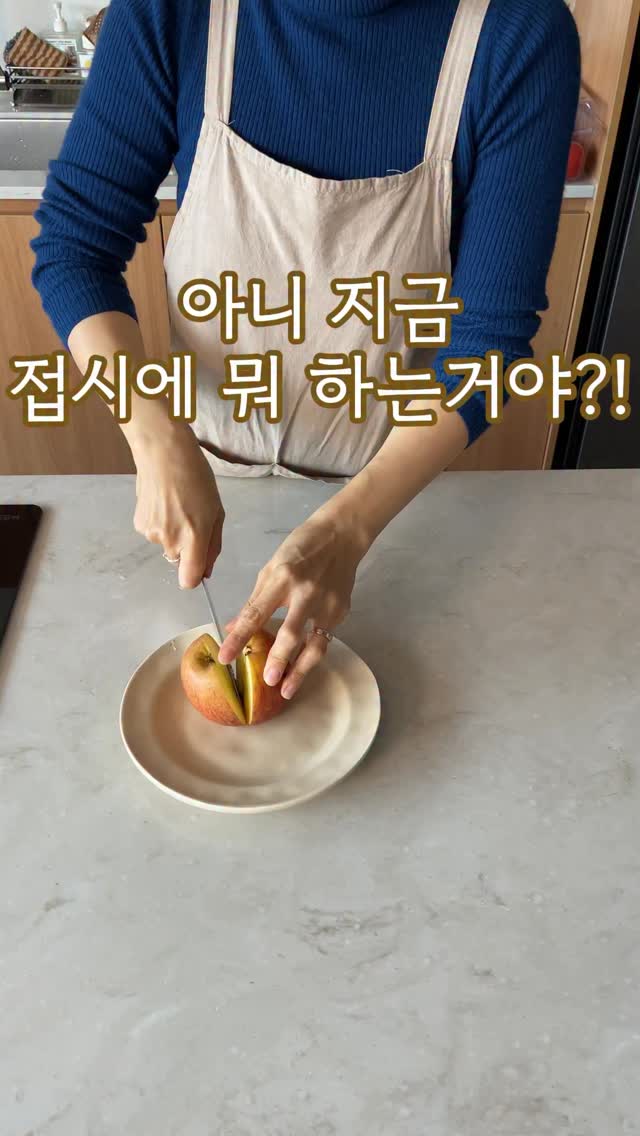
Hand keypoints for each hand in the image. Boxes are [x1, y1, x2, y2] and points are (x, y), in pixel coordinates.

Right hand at [132, 421, 224, 587]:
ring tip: (177, 505)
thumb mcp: (216, 511)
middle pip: (179, 561)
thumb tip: (206, 572)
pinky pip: (155, 533)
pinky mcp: (138, 525)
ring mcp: (151, 533)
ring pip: (167, 545)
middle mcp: (170, 540)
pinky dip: (160, 523)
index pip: (189, 581)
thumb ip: (213, 546)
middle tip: (192, 518)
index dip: (195, 576)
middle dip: (187, 547)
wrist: (163, 452)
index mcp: (193, 537)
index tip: (199, 565)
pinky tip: (163, 502)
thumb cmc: (196, 477)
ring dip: (173, 533)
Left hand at [217, 505, 370, 698]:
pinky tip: (301, 667)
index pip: (255, 614)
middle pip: (290, 633)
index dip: (238, 639)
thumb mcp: (271, 568)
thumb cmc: (300, 548)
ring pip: (314, 645)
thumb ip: (255, 601)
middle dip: (278, 659)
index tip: (225, 658)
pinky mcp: (341, 612)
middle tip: (267, 681)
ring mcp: (327, 604)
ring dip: (301, 670)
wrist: (341, 537)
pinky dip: (311, 655)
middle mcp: (305, 593)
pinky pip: (324, 639)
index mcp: (281, 578)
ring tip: (287, 689)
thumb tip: (235, 627)